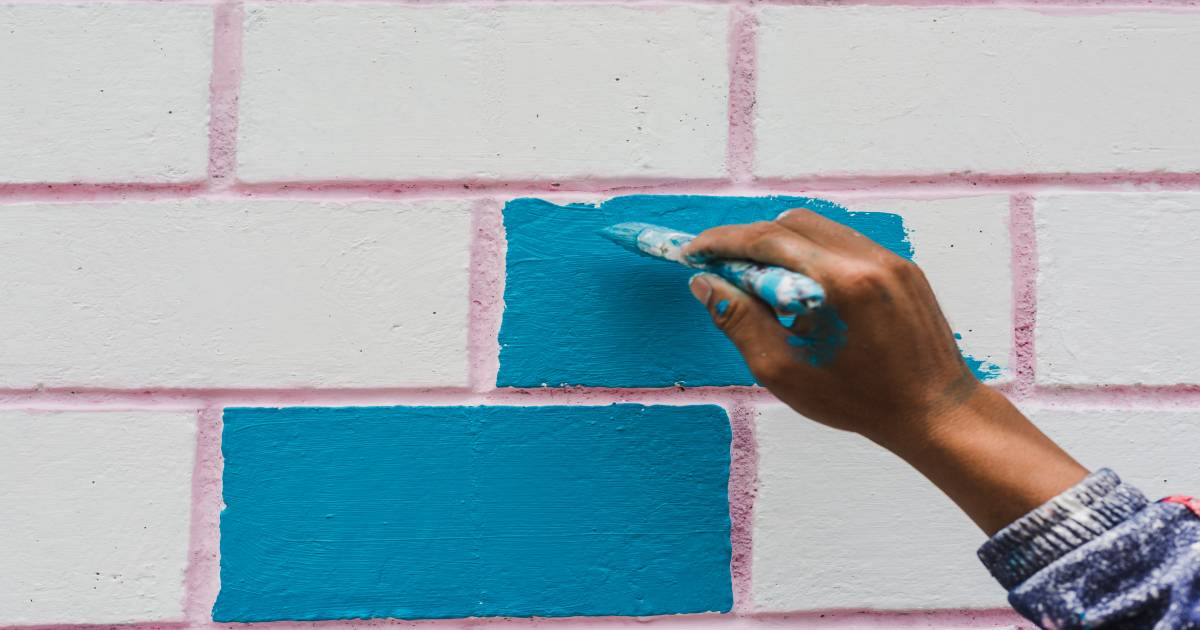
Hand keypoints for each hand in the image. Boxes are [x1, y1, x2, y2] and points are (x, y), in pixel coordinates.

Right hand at [683, 209, 1086, 533]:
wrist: (936, 413)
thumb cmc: (862, 403)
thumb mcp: (787, 373)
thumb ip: (740, 322)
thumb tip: (705, 284)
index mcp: (845, 282)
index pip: (769, 240)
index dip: (723, 242)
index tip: (693, 253)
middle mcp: (871, 258)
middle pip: (792, 223)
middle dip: (749, 240)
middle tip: (721, 270)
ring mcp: (891, 259)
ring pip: (819, 228)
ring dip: (780, 246)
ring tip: (760, 285)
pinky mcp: (902, 268)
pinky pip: (844, 243)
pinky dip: (811, 255)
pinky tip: (801, 291)